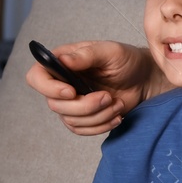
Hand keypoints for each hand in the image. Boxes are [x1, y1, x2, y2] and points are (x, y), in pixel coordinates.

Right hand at [24, 40, 155, 135]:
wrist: (145, 80)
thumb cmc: (127, 60)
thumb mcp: (110, 51)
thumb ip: (86, 55)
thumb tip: (62, 59)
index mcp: (61, 62)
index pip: (36, 77)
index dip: (49, 88)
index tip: (72, 91)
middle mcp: (61, 83)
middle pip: (55, 105)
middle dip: (84, 106)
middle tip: (107, 97)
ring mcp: (71, 103)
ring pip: (70, 120)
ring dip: (98, 116)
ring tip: (117, 104)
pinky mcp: (84, 118)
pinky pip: (82, 130)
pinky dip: (101, 126)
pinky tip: (117, 116)